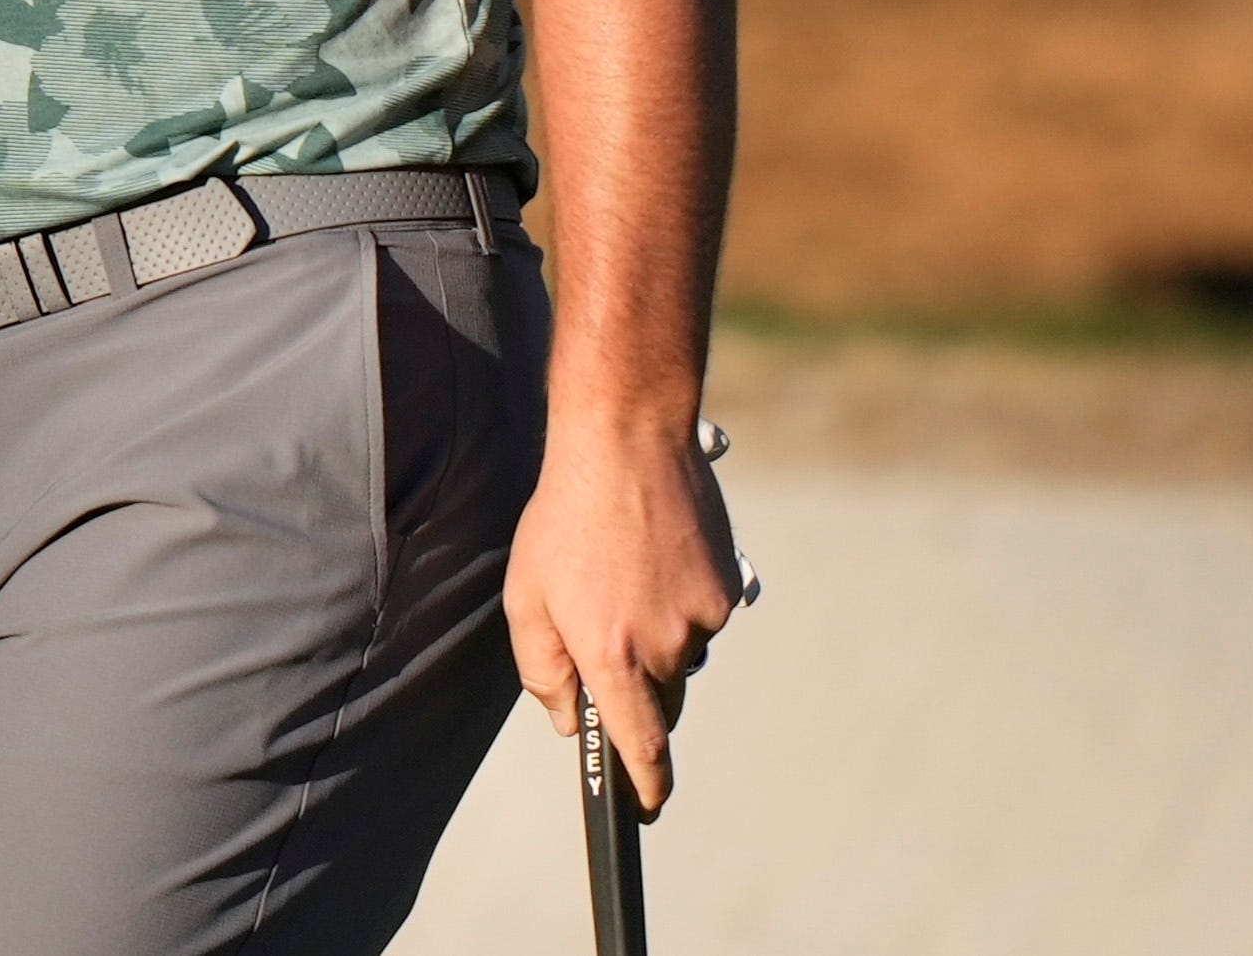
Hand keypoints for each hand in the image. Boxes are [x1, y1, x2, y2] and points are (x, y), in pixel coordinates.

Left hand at [503, 410, 741, 817]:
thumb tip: (567, 720)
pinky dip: (681, 603)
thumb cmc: (563, 520)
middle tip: (611, 637)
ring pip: (684, 657)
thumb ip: (543, 670)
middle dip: (641, 692)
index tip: (647, 808)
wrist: (626, 444)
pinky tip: (655, 560)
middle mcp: (665, 647)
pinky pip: (704, 618)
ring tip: (627, 578)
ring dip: (661, 639)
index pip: (639, 746)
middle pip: (662, 703)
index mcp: (611, 657)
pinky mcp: (727, 588)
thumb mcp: (525, 597)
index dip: (646, 786)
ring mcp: (702, 618)